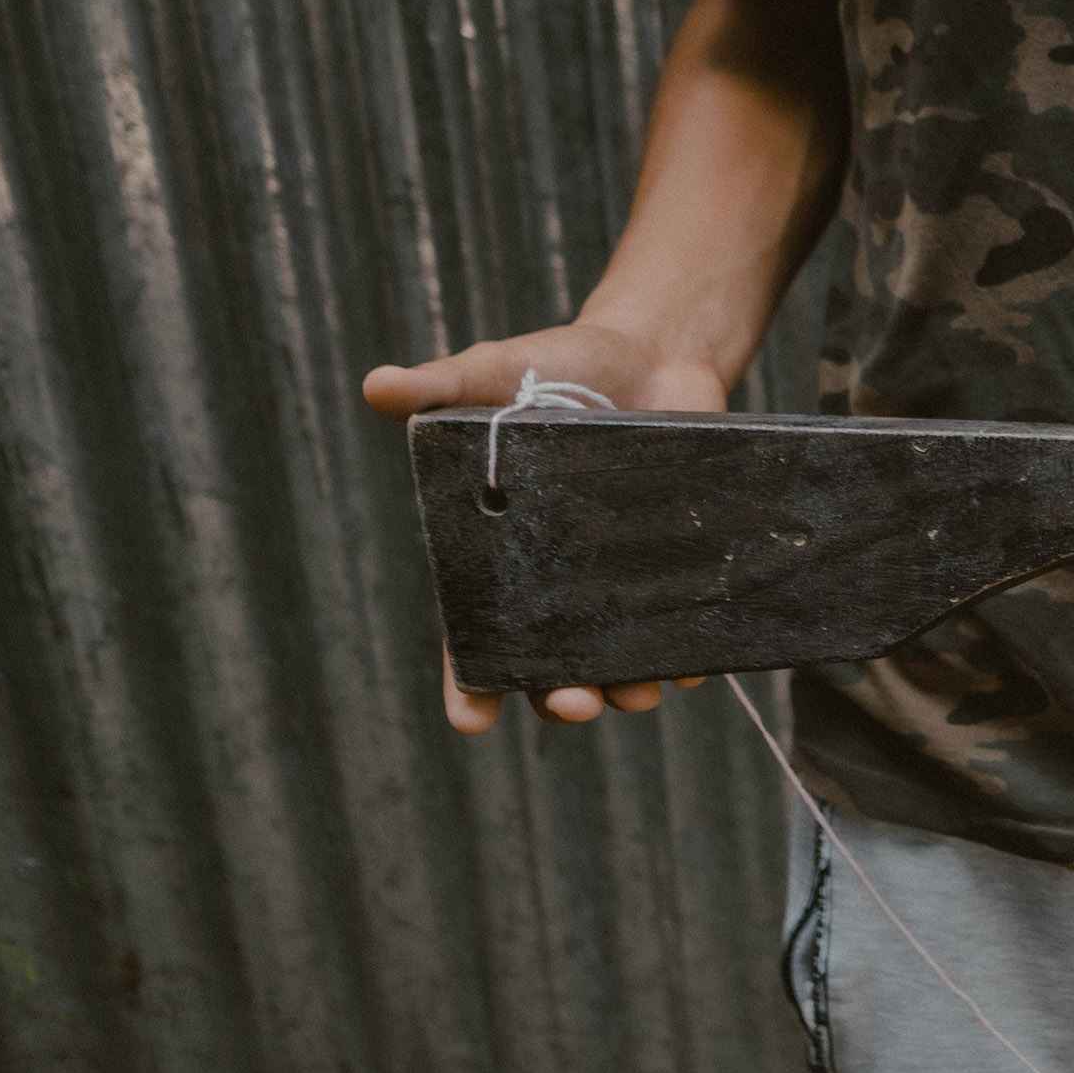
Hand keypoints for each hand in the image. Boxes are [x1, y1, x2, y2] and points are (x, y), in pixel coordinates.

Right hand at [362, 323, 730, 734]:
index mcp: (500, 550)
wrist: (655, 351)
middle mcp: (559, 579)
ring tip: (637, 695)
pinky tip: (695, 667)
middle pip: (549, 664)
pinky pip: (682, 626)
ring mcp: (619, 577)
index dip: (468, 684)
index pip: (473, 634)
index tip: (470, 720)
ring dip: (627, 688)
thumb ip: (443, 386)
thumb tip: (378, 384)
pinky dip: (690, 653)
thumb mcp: (497, 372)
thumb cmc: (559, 368)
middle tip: (574, 704)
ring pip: (618, 658)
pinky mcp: (676, 563)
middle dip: (559, 696)